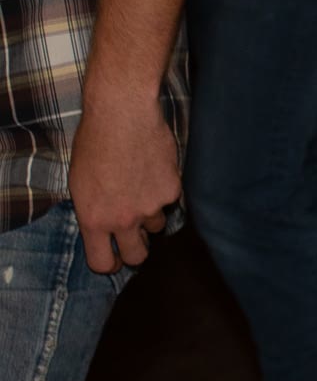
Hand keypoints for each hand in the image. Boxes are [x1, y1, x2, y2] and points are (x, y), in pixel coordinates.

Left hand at [67, 92, 175, 274]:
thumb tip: (104, 226)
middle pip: (137, 256)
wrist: (122, 117)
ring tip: (141, 188)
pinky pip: (170, 200)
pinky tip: (154, 170)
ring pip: (156, 225)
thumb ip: (95, 212)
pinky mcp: (172, 191)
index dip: (109, 264)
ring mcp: (150, 207)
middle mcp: (123, 219)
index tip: (114, 259)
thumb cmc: (94, 144)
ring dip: (150, 214)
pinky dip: (164, 190)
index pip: (103, 262)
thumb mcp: (80, 184)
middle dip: (136, 251)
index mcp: (94, 220)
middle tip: (135, 238)